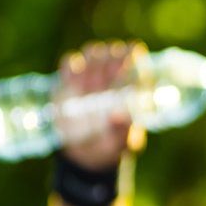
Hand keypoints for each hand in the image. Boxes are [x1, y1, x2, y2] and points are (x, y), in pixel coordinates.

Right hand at [56, 40, 147, 169]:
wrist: (86, 154)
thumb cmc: (112, 146)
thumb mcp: (121, 144)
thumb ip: (122, 131)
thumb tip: (117, 116)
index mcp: (133, 86)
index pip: (135, 56)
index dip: (130, 57)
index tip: (124, 68)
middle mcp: (114, 76)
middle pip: (113, 51)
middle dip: (108, 61)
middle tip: (103, 82)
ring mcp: (92, 76)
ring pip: (93, 51)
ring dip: (90, 63)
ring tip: (88, 87)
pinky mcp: (70, 81)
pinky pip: (70, 61)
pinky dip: (70, 66)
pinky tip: (72, 83)